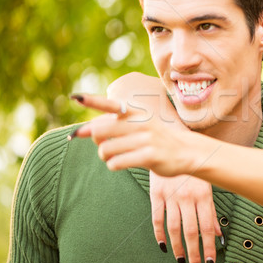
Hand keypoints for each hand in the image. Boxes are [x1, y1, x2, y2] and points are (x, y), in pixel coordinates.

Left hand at [73, 93, 194, 175]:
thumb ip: (117, 124)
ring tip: (112, 157)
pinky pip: (117, 162)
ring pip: (106, 149)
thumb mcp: (141, 124)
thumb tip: (84, 130)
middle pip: (100, 130)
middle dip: (93, 138)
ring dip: (104, 156)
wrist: (187, 151)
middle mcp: (140, 124)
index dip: (92, 101)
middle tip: (101, 144)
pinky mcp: (149, 156)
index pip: (111, 105)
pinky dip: (113, 165)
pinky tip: (120, 164)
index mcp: (137, 113)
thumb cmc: (157, 139)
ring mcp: (146, 140)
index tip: (75, 98)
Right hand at [150, 171, 221, 262]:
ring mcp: (171, 195)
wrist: (172, 146)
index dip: (208, 247)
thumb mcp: (206, 187)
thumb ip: (211, 212)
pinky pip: (157, 218)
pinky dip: (159, 233)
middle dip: (194, 252)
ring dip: (178, 247)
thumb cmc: (193, 169)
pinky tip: (163, 245)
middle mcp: (187, 196)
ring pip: (174, 227)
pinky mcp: (156, 194)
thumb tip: (218, 234)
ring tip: (181, 260)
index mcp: (203, 195)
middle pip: (191, 230)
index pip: (207, 227)